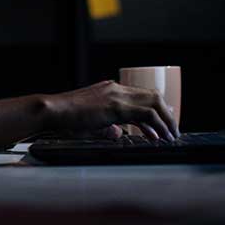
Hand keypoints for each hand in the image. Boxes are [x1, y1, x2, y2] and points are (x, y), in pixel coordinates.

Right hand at [42, 80, 180, 140]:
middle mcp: (116, 89)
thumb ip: (107, 127)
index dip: (157, 110)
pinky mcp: (115, 106)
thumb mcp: (91, 122)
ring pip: (154, 103)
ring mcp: (116, 95)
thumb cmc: (66, 118)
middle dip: (167, 114)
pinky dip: (157, 125)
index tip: (164, 125)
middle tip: (172, 131)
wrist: (52, 111)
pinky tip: (160, 136)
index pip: (142, 96)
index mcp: (111, 90)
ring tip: (171, 135)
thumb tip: (119, 134)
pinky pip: (145, 113)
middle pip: (153, 96)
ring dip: (166, 120)